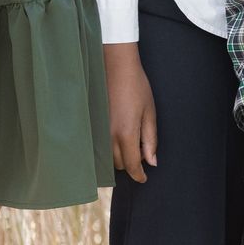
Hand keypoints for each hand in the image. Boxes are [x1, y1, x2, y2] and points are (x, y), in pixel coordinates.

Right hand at [103, 42, 158, 182]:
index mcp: (126, 133)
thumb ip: (150, 139)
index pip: (132, 165)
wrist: (116, 66)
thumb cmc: (136, 87)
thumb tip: (151, 162)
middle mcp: (109, 136)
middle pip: (119, 164)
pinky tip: (116, 137)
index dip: (139, 175)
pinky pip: (99, 146)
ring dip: (119, 157)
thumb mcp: (149, 112)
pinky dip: (108, 148)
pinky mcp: (92, 125)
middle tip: (141, 152)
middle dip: (131, 163)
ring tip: (129, 142)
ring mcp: (98, 131)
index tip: (144, 178)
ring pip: (107, 157)